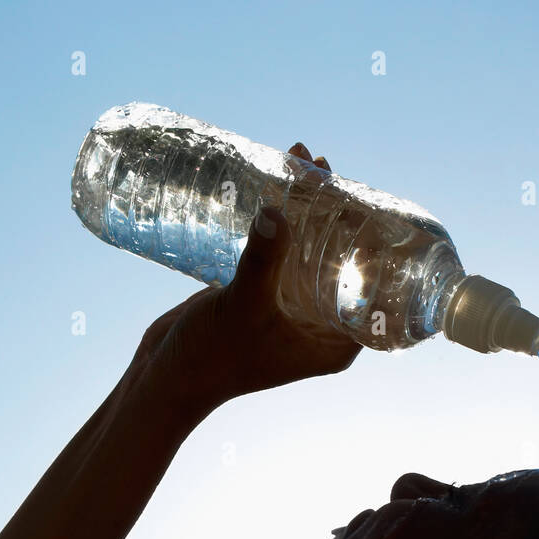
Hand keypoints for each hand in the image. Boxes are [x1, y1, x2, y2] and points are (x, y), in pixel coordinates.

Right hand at [121, 143, 361, 420]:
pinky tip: (276, 185)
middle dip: (336, 213)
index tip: (364, 198)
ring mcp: (292, 312)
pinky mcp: (264, 297)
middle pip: (344, 260)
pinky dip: (282, 221)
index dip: (373, 241)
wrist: (165, 377)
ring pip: (312, 250)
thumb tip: (277, 211)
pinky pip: (284, 252)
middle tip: (325, 168)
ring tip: (302, 161)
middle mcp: (321, 328)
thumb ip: (263, 261)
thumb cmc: (210, 357)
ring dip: (308, 209)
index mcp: (336, 344)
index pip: (373, 285)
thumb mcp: (243, 306)